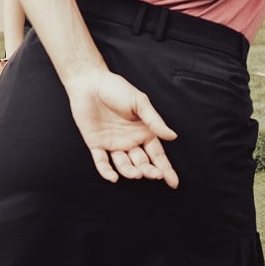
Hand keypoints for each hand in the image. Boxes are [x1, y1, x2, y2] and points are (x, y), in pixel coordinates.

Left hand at [64, 70, 179, 186]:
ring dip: (130, 171)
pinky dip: (107, 171)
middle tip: (155, 175)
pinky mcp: (96, 145)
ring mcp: (113, 144)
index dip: (166, 169)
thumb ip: (154, 121)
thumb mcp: (140, 103)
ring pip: (124, 165)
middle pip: (143, 163)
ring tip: (137, 173)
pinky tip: (113, 177)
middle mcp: (130, 142)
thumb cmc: (117, 89)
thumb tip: (172, 136)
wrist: (90, 83)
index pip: (157, 155)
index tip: (173, 182)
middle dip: (150, 171)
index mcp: (144, 132)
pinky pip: (102, 162)